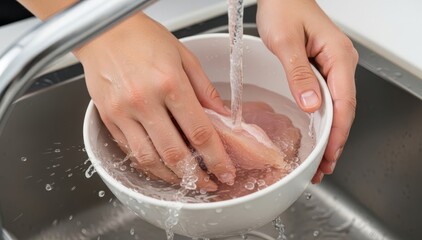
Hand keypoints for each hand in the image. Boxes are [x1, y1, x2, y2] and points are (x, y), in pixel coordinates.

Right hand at [74, 13, 235, 190]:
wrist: (103, 32)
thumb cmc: (142, 37)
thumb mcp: (183, 55)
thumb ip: (204, 88)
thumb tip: (221, 115)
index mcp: (169, 83)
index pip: (199, 132)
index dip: (217, 158)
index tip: (226, 171)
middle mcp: (144, 101)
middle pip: (175, 154)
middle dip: (196, 177)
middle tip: (208, 184)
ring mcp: (122, 112)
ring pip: (149, 159)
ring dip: (172, 177)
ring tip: (187, 181)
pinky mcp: (108, 118)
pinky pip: (129, 151)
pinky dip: (148, 165)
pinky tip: (161, 168)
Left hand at [256, 0, 357, 182]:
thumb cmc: (284, 8)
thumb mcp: (285, 41)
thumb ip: (298, 74)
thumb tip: (313, 105)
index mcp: (338, 56)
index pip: (344, 103)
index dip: (337, 133)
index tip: (330, 156)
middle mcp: (340, 63)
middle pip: (344, 110)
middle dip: (335, 141)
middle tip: (323, 167)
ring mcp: (332, 66)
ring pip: (336, 107)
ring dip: (329, 133)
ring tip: (321, 159)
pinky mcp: (321, 68)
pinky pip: (327, 98)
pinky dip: (323, 119)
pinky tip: (317, 133)